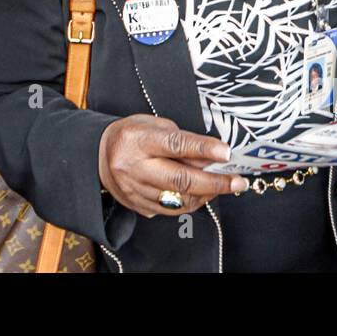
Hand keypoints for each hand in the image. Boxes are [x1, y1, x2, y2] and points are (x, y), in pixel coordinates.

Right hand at [98, 114, 248, 217]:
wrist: (99, 155)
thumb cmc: (132, 135)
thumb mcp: (154, 126)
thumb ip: (182, 141)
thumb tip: (211, 158)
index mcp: (137, 139)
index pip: (175, 145)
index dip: (203, 149)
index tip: (226, 153)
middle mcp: (133, 166)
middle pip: (180, 179)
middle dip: (215, 182)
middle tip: (238, 182)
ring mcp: (134, 189)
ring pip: (178, 199)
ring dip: (206, 194)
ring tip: (222, 186)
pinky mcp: (137, 205)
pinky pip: (171, 209)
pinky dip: (191, 203)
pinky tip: (202, 194)